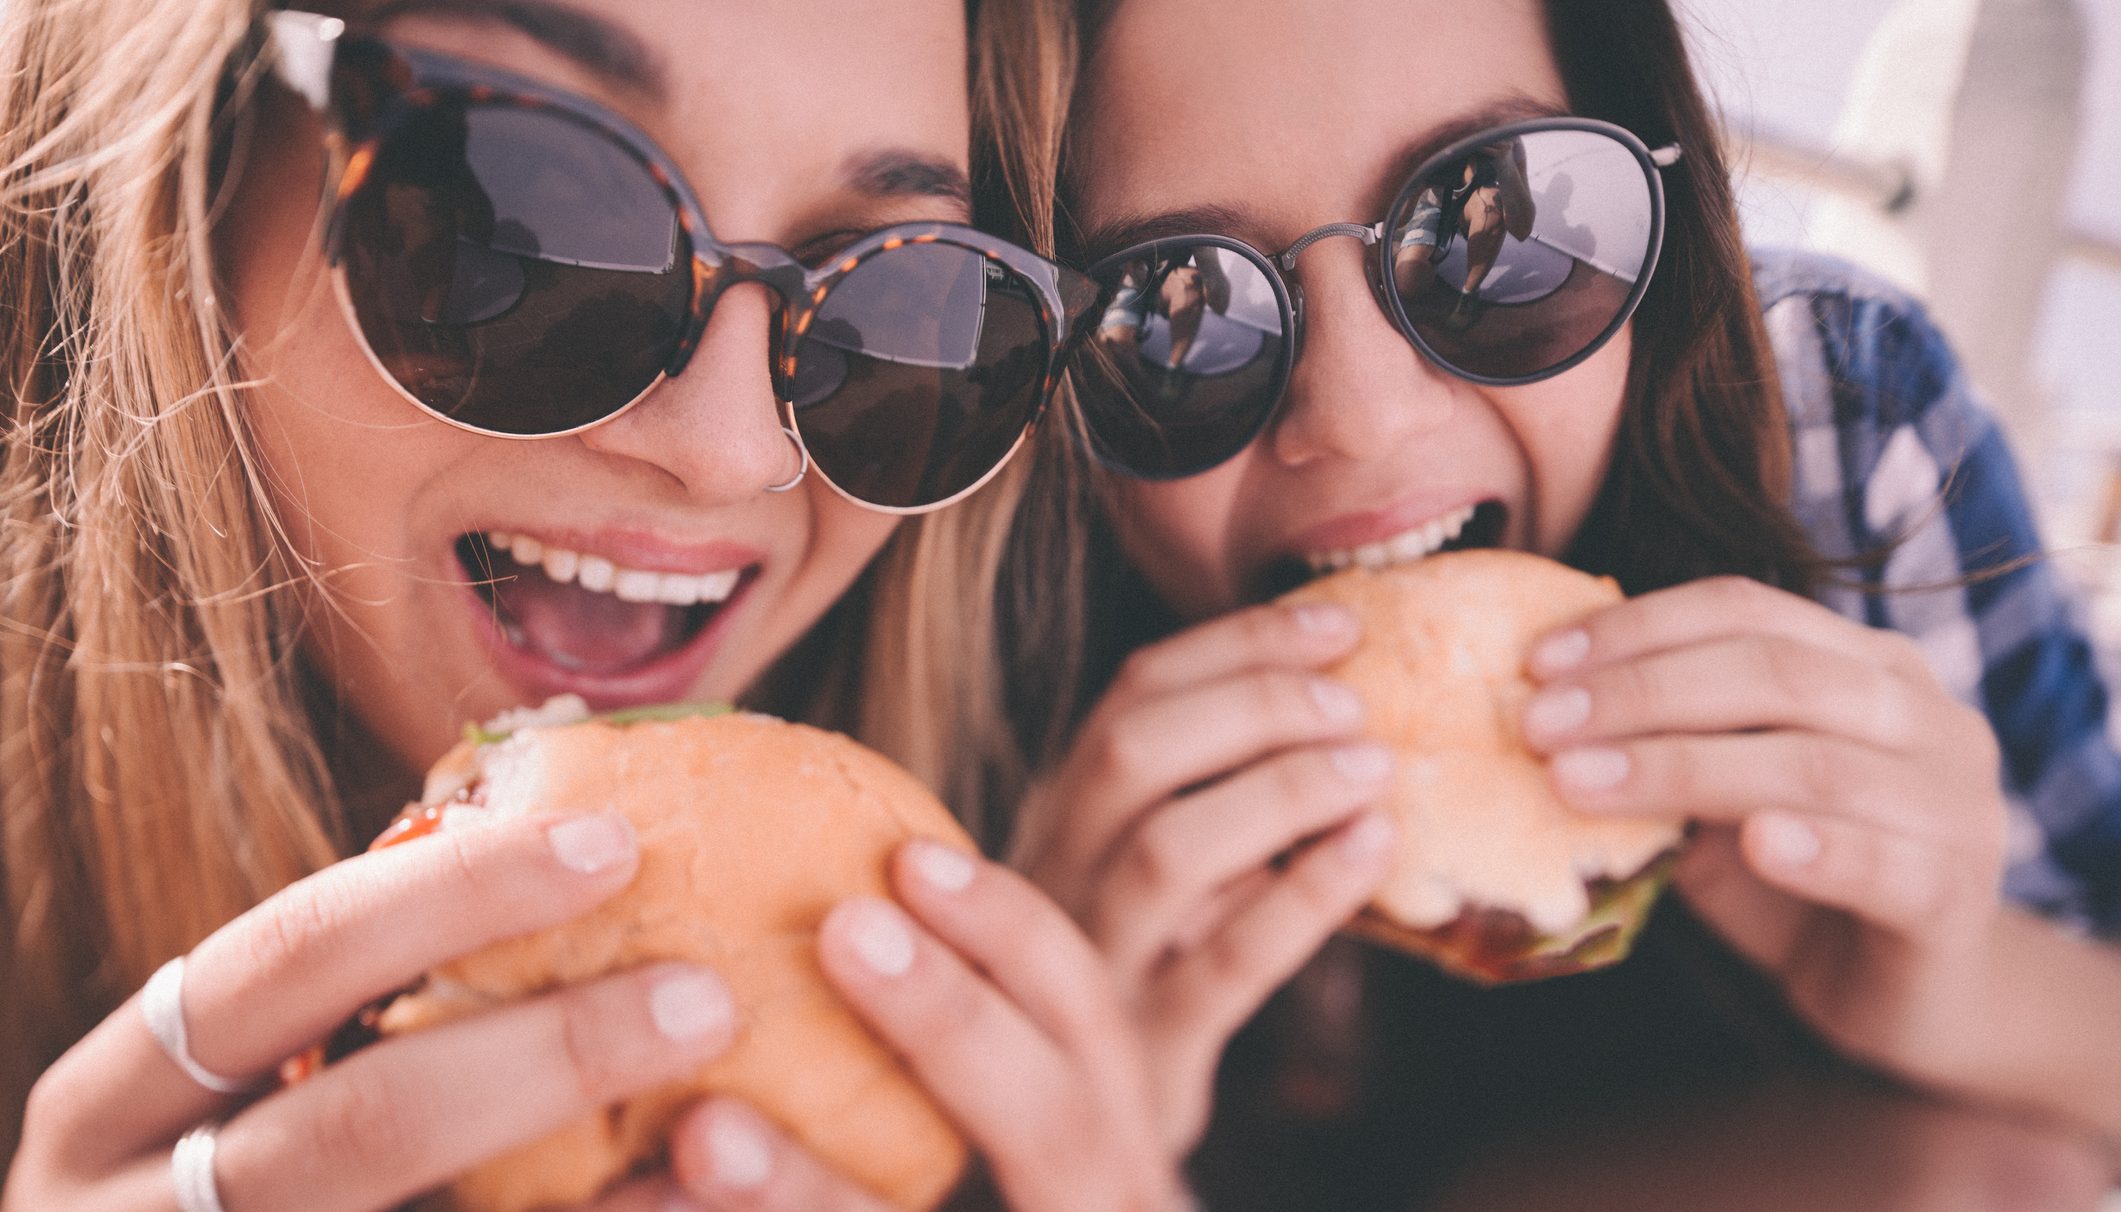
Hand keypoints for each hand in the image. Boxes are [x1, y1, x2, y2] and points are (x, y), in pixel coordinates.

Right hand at [5, 810, 742, 1211]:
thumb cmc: (235, 1162)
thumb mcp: (236, 1078)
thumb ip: (352, 994)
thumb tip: (583, 856)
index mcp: (115, 1097)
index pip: (285, 958)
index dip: (450, 893)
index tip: (611, 841)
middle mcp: (141, 1210)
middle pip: (362, 1124)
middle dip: (550, 1055)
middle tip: (703, 996)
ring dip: (588, 1184)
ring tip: (722, 1129)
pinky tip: (674, 1201)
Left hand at [653, 843, 1187, 1211]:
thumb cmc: (1009, 1201)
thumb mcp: (1019, 1152)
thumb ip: (945, 1071)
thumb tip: (813, 908)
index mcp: (1113, 1168)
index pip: (1093, 1029)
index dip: (1018, 938)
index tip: (909, 854)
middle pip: (1069, 1131)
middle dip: (959, 1027)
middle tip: (842, 928)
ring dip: (816, 1198)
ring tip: (703, 1134)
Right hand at [1009, 602, 1398, 1152]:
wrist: (1070, 1135)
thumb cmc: (1139, 971)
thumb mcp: (1138, 869)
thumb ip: (1201, 790)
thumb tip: (1340, 686)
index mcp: (1059, 813)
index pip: (1131, 694)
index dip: (1238, 642)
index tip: (1340, 619)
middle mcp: (1058, 875)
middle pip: (1133, 753)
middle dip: (1254, 702)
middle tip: (1354, 699)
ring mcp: (1097, 963)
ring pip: (1171, 851)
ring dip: (1281, 789)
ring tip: (1373, 765)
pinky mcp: (1153, 1049)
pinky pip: (1230, 966)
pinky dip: (1308, 897)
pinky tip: (1373, 851)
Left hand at [1519, 575, 2009, 1086]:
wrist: (1908, 991)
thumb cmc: (1795, 878)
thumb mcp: (1718, 801)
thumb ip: (1665, 748)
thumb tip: (1541, 711)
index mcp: (1868, 665)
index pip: (1748, 611)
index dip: (1638, 628)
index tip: (1538, 662)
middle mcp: (1925, 716)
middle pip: (1777, 674)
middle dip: (1642, 692)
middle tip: (1539, 726)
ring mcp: (1954, 803)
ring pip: (1818, 763)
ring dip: (1685, 767)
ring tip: (1581, 783)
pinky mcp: (1956, 894)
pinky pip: (1887, 862)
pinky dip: (1817, 848)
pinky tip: (1755, 846)